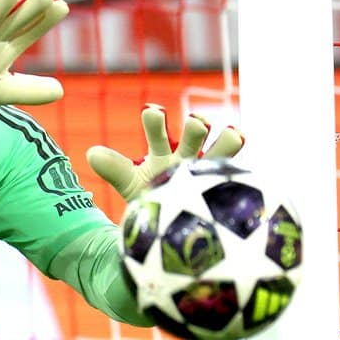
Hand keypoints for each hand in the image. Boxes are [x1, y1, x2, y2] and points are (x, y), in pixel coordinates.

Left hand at [85, 106, 243, 201]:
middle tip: (196, 123)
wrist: (172, 227)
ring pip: (223, 150)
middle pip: (194, 134)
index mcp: (163, 152)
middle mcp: (188, 156)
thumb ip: (115, 169)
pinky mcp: (226, 189)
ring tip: (233, 134)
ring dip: (228, 140)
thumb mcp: (131, 184)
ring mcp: (208, 172)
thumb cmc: (152, 199)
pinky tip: (248, 173)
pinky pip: (239, 178)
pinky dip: (243, 174)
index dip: (155, 120)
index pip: (157, 129)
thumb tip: (91, 153)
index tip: (151, 112)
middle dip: (195, 126)